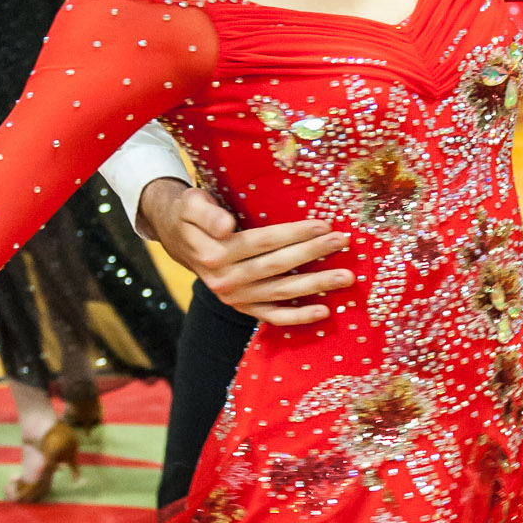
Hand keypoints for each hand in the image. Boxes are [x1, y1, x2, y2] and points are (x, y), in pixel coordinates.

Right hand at [137, 180, 353, 325]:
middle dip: (313, 253)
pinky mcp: (242, 308)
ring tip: (346, 276)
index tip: (323, 224)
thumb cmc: (190, 214)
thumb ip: (207, 214)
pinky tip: (324, 311)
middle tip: (343, 242)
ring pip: (281, 292)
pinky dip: (298, 317)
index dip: (294, 234)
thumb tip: (226, 227)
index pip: (262, 242)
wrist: (176, 238)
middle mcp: (225, 280)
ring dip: (316, 285)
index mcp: (214, 254)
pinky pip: (273, 316)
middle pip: (277, 266)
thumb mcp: (192, 204)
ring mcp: (235, 298)